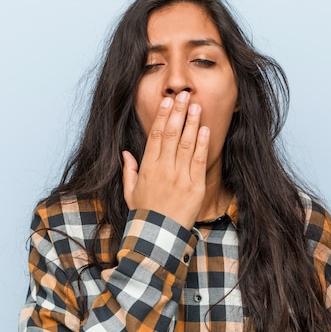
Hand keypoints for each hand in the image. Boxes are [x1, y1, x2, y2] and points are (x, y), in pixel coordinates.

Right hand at [122, 91, 209, 229]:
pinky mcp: (195, 186)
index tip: (168, 101)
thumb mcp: (130, 193)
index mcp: (148, 168)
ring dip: (192, 122)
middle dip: (179, 112)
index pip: (156, 135)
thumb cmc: (144, 215)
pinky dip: (202, 144)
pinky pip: (199, 160)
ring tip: (196, 105)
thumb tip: (126, 153)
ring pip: (187, 143)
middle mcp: (164, 168)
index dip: (163, 116)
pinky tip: (205, 129)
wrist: (158, 237)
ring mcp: (180, 176)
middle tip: (184, 94)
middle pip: (172, 133)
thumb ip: (128, 172)